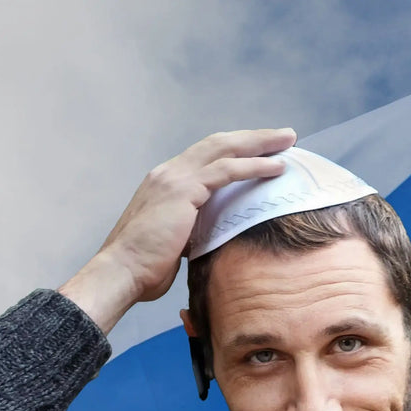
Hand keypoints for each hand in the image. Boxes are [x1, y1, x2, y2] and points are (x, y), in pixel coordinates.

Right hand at [59, 127, 297, 332]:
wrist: (122, 273)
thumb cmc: (146, 268)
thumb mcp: (175, 242)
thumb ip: (195, 231)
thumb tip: (215, 238)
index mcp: (165, 182)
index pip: (206, 156)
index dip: (236, 150)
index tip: (263, 149)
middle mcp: (169, 173)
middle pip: (219, 143)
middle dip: (254, 138)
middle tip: (285, 136)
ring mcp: (175, 178)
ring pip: (225, 149)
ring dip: (260, 144)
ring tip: (288, 142)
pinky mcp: (184, 190)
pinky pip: (226, 171)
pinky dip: (253, 166)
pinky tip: (276, 167)